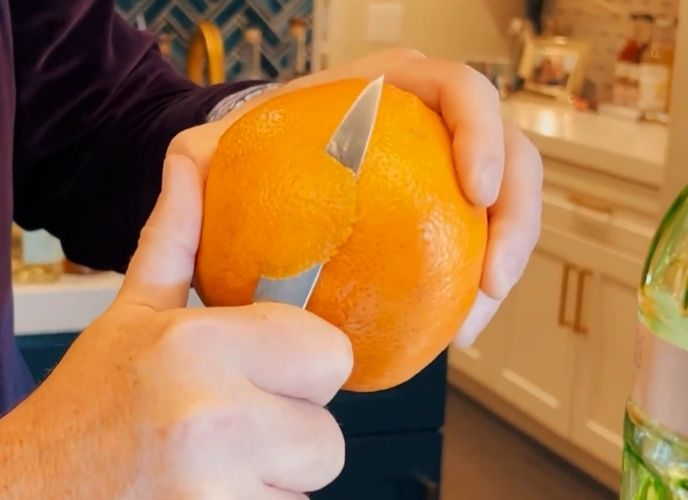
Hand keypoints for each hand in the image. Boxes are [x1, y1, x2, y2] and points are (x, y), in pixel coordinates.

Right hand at [0, 156, 351, 498]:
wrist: (27, 493)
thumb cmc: (84, 405)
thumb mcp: (130, 313)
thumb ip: (174, 238)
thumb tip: (188, 159)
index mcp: (198, 345)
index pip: (330, 354)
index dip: (307, 363)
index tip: (274, 369)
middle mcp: (214, 417)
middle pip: (328, 432)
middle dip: (293, 427)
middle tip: (239, 421)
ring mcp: (217, 489)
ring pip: (309, 480)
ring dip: (276, 474)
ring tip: (216, 459)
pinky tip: (210, 491)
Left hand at [169, 48, 542, 346]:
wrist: (265, 174)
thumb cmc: (250, 156)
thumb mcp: (216, 150)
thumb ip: (195, 157)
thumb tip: (186, 169)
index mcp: (389, 90)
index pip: (459, 91)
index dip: (483, 133)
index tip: (476, 191)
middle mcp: (428, 122)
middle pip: (509, 151)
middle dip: (518, 214)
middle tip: (492, 279)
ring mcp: (441, 168)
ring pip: (505, 204)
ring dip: (504, 260)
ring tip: (472, 321)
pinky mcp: (440, 212)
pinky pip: (474, 242)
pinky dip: (473, 284)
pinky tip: (452, 329)